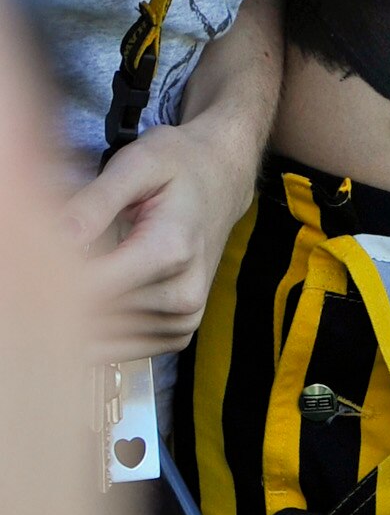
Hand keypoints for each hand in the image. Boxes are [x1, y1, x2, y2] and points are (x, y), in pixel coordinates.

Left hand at [66, 118, 257, 357]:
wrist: (223, 178)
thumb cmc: (179, 167)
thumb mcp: (138, 164)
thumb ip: (96, 202)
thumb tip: (58, 237)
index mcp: (171, 250)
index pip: (92, 290)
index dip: (55, 280)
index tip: (42, 259)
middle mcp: (183, 293)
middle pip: (96, 318)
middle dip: (65, 296)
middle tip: (58, 262)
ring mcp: (184, 318)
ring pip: (105, 341)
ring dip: (83, 316)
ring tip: (89, 270)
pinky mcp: (179, 331)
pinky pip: (124, 350)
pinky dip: (103, 330)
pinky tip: (101, 297)